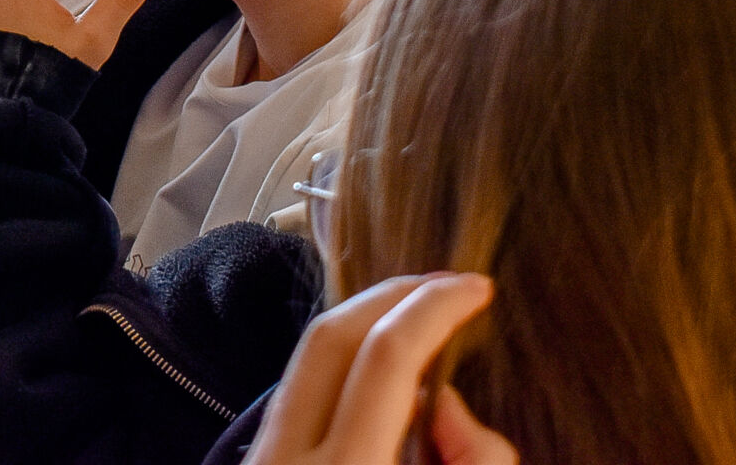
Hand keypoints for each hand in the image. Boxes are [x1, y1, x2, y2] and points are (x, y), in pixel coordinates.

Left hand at [245, 274, 512, 464]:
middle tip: (447, 287)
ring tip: (421, 324)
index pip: (386, 356)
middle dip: (392, 296)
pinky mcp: (258, 459)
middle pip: (330, 335)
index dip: (436, 307)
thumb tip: (448, 399)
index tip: (477, 288)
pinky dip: (342, 367)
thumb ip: (472, 457)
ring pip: (307, 358)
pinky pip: (300, 391)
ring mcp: (264, 455)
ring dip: (365, 326)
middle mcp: (287, 454)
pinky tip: (383, 380)